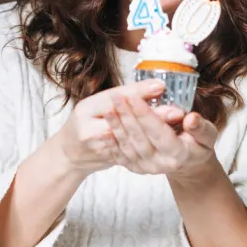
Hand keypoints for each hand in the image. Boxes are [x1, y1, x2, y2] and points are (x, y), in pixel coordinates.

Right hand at [53, 79, 177, 174]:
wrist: (70, 153)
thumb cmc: (87, 122)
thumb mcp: (98, 103)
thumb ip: (125, 96)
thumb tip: (157, 86)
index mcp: (86, 109)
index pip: (115, 97)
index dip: (138, 92)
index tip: (161, 86)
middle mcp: (89, 129)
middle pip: (125, 119)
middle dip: (152, 114)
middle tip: (176, 110)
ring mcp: (98, 148)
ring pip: (132, 138)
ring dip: (154, 130)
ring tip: (175, 123)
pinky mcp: (109, 160)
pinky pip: (133, 152)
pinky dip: (150, 145)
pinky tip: (166, 141)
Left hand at [105, 93, 217, 178]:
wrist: (187, 163)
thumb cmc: (198, 144)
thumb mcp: (207, 136)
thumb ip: (201, 127)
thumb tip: (191, 118)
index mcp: (178, 155)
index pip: (158, 132)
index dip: (145, 115)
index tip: (133, 97)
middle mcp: (160, 164)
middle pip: (139, 138)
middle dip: (126, 116)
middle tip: (116, 96)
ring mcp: (145, 168)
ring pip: (127, 145)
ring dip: (116, 126)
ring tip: (108, 107)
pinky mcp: (135, 168)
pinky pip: (119, 153)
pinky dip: (110, 140)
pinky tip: (103, 126)